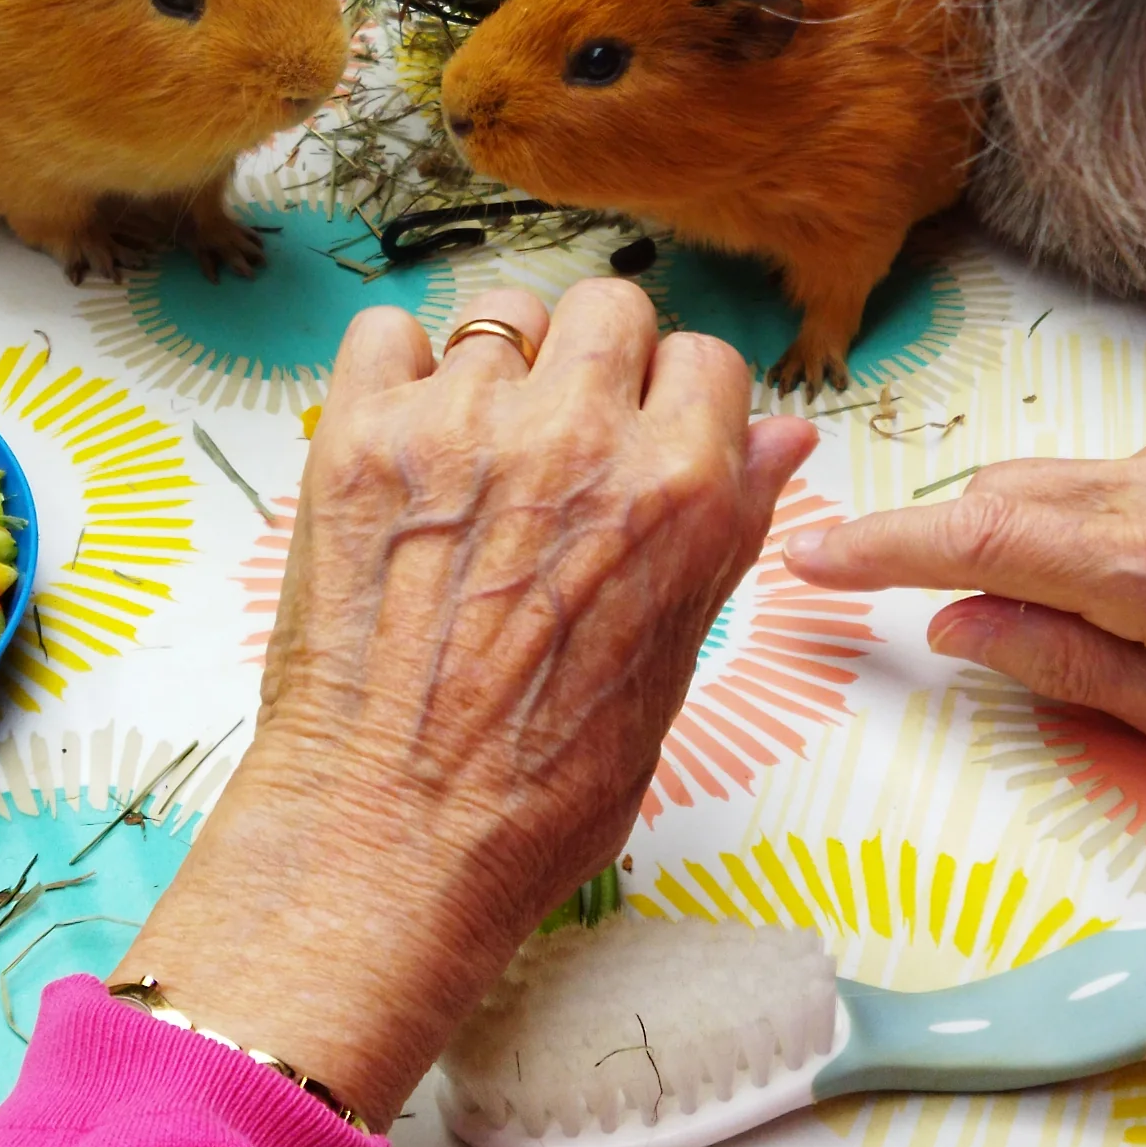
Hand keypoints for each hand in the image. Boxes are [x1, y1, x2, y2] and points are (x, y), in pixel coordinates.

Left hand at [118, 283, 816, 1123]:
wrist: (389, 838)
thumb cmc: (540, 786)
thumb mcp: (676, 659)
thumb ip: (727, 527)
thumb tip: (785, 440)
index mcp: (681, 493)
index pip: (707, 362)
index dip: (675, 402)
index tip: (644, 440)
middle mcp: (580, 440)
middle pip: (610, 308)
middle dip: (594, 361)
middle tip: (560, 438)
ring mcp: (463, 428)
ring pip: (502, 311)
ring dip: (498, 363)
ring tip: (475, 447)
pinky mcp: (360, 439)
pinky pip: (386, 331)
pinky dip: (394, 372)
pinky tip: (401, 447)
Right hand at [782, 395, 1145, 792]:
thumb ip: (1071, 668)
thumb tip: (961, 622)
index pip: (973, 535)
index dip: (874, 544)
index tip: (806, 555)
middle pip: (1004, 490)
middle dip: (932, 535)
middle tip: (869, 576)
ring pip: (1065, 474)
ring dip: (1024, 527)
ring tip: (1028, 601)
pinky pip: (1132, 464)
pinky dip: (1102, 511)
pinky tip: (1144, 571)